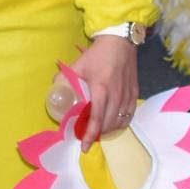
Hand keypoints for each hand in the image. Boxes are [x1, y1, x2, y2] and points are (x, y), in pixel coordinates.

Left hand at [71, 33, 138, 151]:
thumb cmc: (98, 54)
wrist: (120, 42)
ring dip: (109, 130)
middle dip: (98, 134)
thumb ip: (65, 78)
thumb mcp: (78, 65)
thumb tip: (55, 89)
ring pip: (120, 122)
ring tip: (99, 131)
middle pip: (109, 124)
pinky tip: (114, 123)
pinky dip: (121, 123)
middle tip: (88, 137)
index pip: (97, 119)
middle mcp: (117, 95)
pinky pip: (129, 115)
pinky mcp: (135, 93)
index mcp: (102, 90)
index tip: (84, 146)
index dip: (90, 135)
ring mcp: (128, 95)